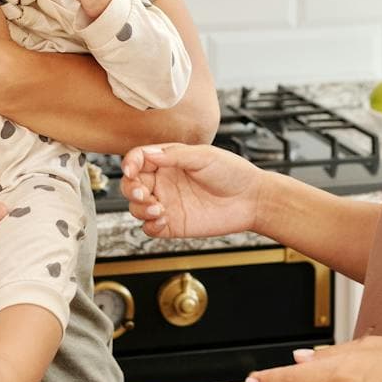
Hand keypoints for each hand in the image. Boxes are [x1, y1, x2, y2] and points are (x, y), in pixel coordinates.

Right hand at [121, 143, 265, 239]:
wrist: (251, 200)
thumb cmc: (232, 172)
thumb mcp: (204, 156)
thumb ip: (175, 155)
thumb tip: (148, 154)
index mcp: (168, 161)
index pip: (138, 160)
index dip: (130, 164)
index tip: (131, 170)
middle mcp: (164, 182)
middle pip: (131, 185)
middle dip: (130, 189)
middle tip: (143, 193)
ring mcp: (167, 203)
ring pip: (136, 207)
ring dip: (140, 208)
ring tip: (159, 209)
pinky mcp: (172, 224)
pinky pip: (149, 227)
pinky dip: (149, 225)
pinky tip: (163, 219)